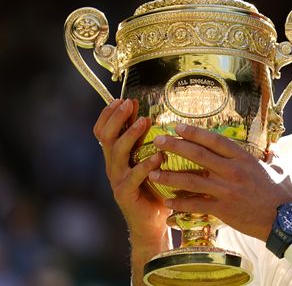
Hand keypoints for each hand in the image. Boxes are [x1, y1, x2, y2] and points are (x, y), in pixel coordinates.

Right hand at [93, 99, 170, 242]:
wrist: (151, 223)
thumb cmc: (155, 188)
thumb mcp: (149, 161)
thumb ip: (148, 142)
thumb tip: (151, 116)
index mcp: (116, 156)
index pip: (103, 131)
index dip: (109, 114)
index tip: (122, 99)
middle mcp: (113, 165)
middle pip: (107, 137)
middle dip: (117, 118)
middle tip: (129, 104)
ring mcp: (117, 180)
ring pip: (117, 153)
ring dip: (130, 135)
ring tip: (144, 122)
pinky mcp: (125, 194)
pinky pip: (133, 177)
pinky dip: (145, 165)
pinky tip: (158, 156)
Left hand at [148, 124, 291, 241]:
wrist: (283, 221)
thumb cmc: (283, 195)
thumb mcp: (280, 170)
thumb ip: (273, 158)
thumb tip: (275, 150)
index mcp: (244, 159)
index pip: (215, 141)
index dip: (195, 133)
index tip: (178, 126)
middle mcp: (233, 171)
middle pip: (198, 155)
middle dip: (175, 147)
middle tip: (158, 141)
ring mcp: (226, 190)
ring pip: (191, 180)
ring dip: (169, 176)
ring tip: (152, 173)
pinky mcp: (222, 209)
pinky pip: (195, 205)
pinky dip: (180, 204)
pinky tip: (167, 203)